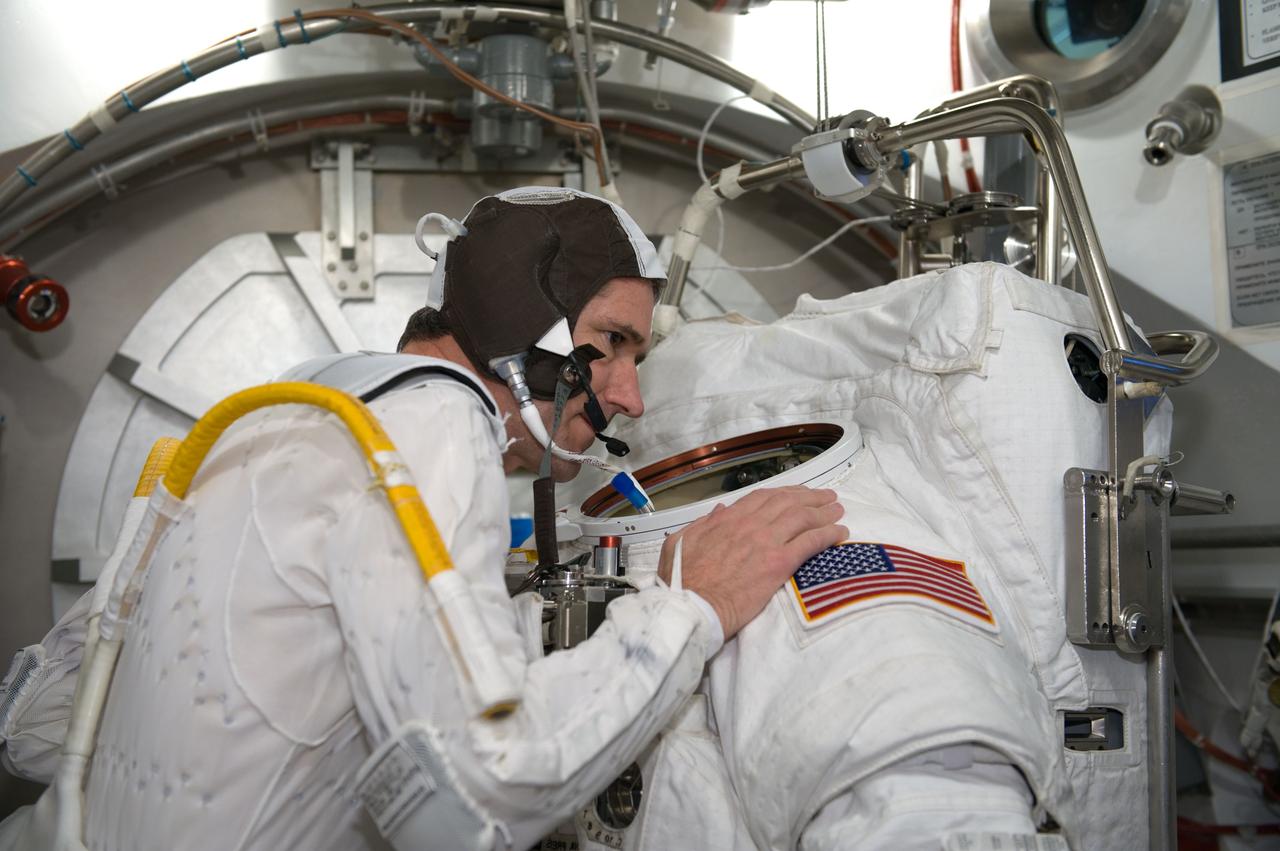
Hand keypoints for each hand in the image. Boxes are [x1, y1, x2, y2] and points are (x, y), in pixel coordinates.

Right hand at [657, 486, 846, 639]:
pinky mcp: (778, 564)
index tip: (798, 493)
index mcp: (727, 519)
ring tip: (838, 511)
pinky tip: (841, 533)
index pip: (763, 497)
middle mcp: (750, 525)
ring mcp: (766, 542)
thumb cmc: (683, 581)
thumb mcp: (681, 542)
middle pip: (788, 503)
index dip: (785, 493)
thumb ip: (703, 524)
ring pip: (803, 518)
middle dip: (811, 498)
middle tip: (826, 498)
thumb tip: (720, 511)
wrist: (691, 606)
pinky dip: (828, 534)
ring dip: (824, 512)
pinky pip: (810, 542)